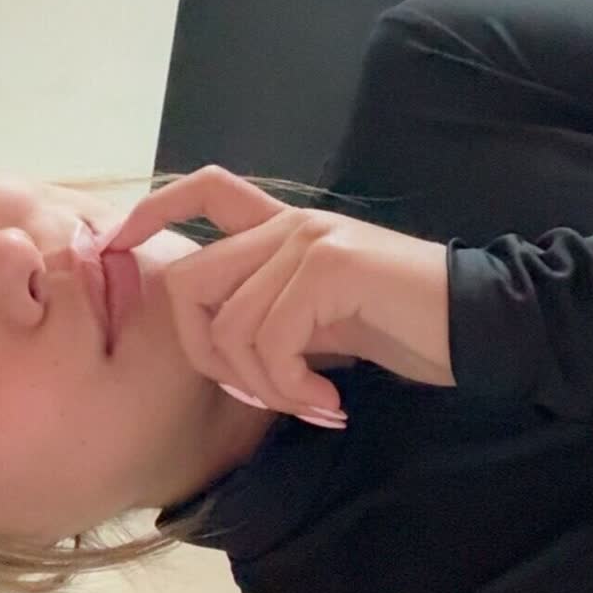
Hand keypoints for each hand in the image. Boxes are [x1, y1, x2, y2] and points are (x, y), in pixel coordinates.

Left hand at [102, 165, 453, 420]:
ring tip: (310, 402)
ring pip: (229, 324)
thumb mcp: (323, 319)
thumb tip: (218, 349)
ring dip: (262, 385)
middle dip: (206, 353)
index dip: (151, 211)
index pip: (204, 190)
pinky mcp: (330, 268)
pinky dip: (290, 387)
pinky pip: (269, 340)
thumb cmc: (405, 329)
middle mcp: (290, 225)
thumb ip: (272, 313)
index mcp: (286, 228)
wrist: (478, 326)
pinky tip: (330, 401)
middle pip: (189, 281)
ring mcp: (308, 242)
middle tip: (258, 393)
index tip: (114, 245)